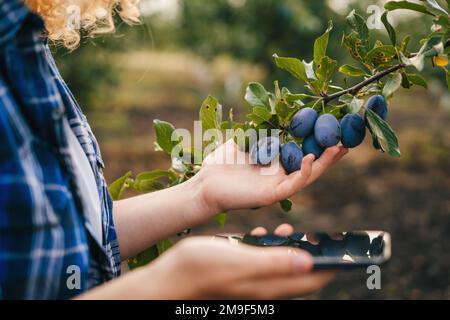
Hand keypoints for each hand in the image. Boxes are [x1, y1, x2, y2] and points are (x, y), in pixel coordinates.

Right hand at [144, 235, 333, 298]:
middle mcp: (264, 284)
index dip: (331, 266)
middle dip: (314, 254)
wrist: (170, 276)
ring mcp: (252, 279)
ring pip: (282, 265)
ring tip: (289, 229)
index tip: (346, 252)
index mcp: (268, 285)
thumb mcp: (239, 262)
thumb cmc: (201, 268)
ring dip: (291, 248)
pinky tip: (264, 233)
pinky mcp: (241, 271)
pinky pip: (264, 260)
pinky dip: (270, 247)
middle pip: (300, 273)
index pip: (310, 280)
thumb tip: (310, 263)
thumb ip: (274, 263)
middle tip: (321, 236)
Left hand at [195, 139, 347, 214]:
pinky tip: (311, 158)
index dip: (317, 141)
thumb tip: (270, 112)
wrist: (204, 184)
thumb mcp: (242, 140)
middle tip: (347, 140)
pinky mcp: (272, 195)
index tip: (331, 127)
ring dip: (324, 163)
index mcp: (274, 162)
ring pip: (309, 175)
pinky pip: (294, 184)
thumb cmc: (221, 165)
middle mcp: (280, 174)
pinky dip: (305, 173)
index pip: (302, 151)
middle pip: (311, 164)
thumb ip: (257, 130)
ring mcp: (277, 186)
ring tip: (339, 148)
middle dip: (330, 153)